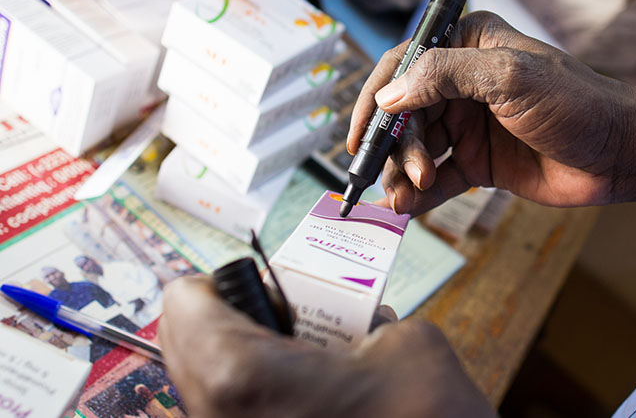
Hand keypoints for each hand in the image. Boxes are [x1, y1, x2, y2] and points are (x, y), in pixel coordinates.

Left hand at [158, 276, 495, 417]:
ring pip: (205, 389)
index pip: (184, 301)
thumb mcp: (405, 342)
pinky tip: (314, 400)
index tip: (263, 288)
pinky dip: (262, 398)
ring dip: (248, 362)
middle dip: (235, 320)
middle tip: (287, 321)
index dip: (226, 281)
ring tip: (306, 364)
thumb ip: (363, 314)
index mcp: (240, 377)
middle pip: (186, 345)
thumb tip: (356, 319)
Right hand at [346, 11, 635, 214]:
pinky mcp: (479, 162)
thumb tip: (389, 96)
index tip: (360, 136)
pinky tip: (408, 208)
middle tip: (406, 175)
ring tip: (404, 197)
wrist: (620, 154)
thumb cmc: (576, 104)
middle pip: (405, 113)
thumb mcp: (509, 77)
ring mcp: (469, 125)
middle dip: (397, 147)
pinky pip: (439, 178)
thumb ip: (445, 76)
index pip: (404, 65)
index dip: (375, 100)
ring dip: (405, 173)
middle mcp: (462, 83)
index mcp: (467, 45)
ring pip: (417, 149)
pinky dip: (420, 194)